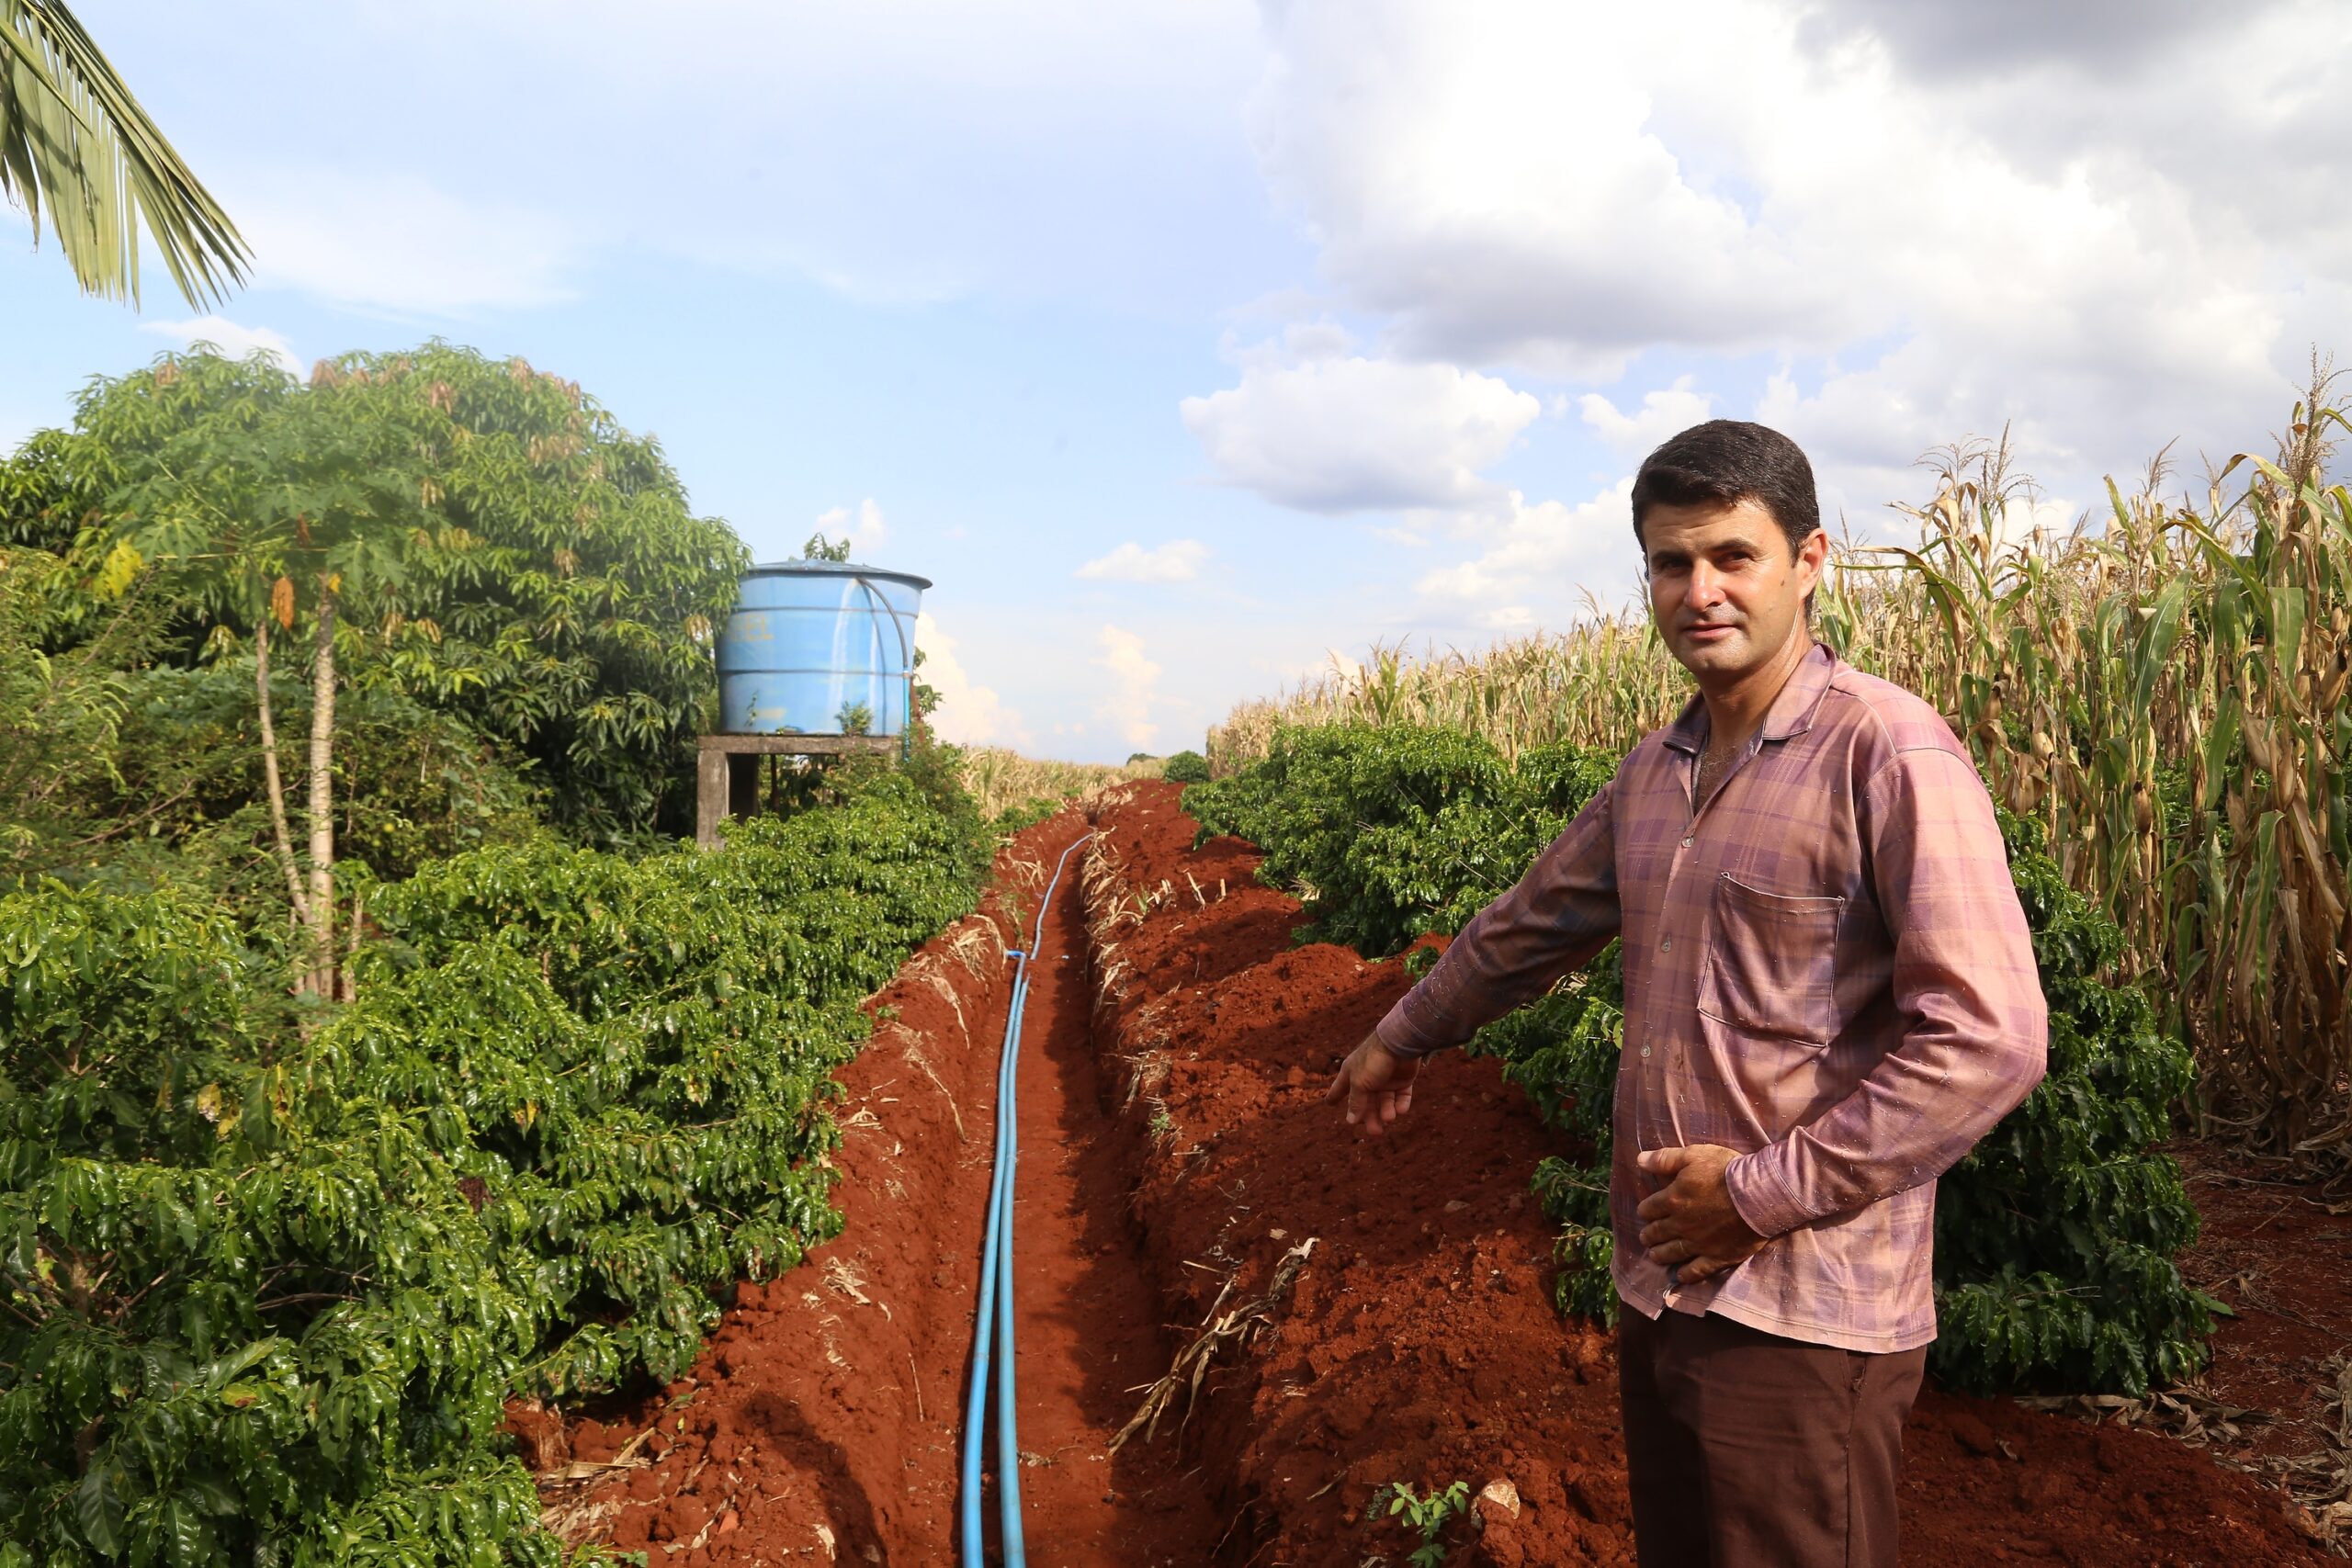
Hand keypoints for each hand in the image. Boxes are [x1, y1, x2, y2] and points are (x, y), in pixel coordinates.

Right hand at [1324, 1031, 1419, 1136]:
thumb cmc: (1373, 1060)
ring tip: (1389, 1118)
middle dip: (1370, 1118)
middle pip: (1366, 1103)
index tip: (1329, 1103)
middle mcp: (1368, 1077)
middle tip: (1374, 1132)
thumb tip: (1350, 1121)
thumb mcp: (1360, 1083)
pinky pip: (1401, 1097)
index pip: (1340, 1088)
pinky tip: (1400, 1110)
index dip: (1334, 1097)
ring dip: (1386, 1112)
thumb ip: (1356, 1102)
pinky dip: (1401, 1105)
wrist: (1400, 1044)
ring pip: (1385, 1102)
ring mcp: (1386, 1079)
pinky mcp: (1403, 1080)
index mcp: (1352, 1074)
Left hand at [1635, 1144, 1767, 1283]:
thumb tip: (1639, 1160)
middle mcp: (1681, 1224)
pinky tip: (1681, 1277)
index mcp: (1673, 1199)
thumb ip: (1665, 1159)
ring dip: (1660, 1254)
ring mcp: (1700, 1243)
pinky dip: (1687, 1274)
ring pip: (1673, 1252)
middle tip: (1645, 1238)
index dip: (1645, 1210)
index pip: (1650, 1208)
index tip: (1645, 1213)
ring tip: (1654, 1256)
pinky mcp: (1719, 1256)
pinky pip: (1699, 1269)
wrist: (1759, 1194)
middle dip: (1649, 1234)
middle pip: (1658, 1232)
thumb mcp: (1693, 1155)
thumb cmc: (1726, 1171)